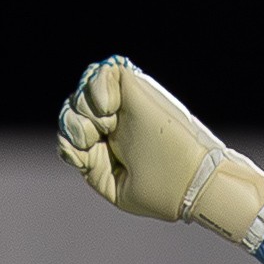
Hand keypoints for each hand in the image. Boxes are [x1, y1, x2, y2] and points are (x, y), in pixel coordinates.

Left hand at [56, 56, 263, 250]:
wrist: (194, 182)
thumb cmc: (163, 190)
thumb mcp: (113, 186)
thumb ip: (87, 163)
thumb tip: (68, 139)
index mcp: (112, 144)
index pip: (74, 132)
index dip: (70, 139)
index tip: (83, 153)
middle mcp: (118, 120)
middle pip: (75, 109)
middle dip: (74, 125)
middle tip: (94, 138)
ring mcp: (128, 104)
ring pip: (85, 91)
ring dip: (84, 111)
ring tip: (105, 126)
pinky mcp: (138, 89)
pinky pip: (104, 73)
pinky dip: (96, 88)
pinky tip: (107, 110)